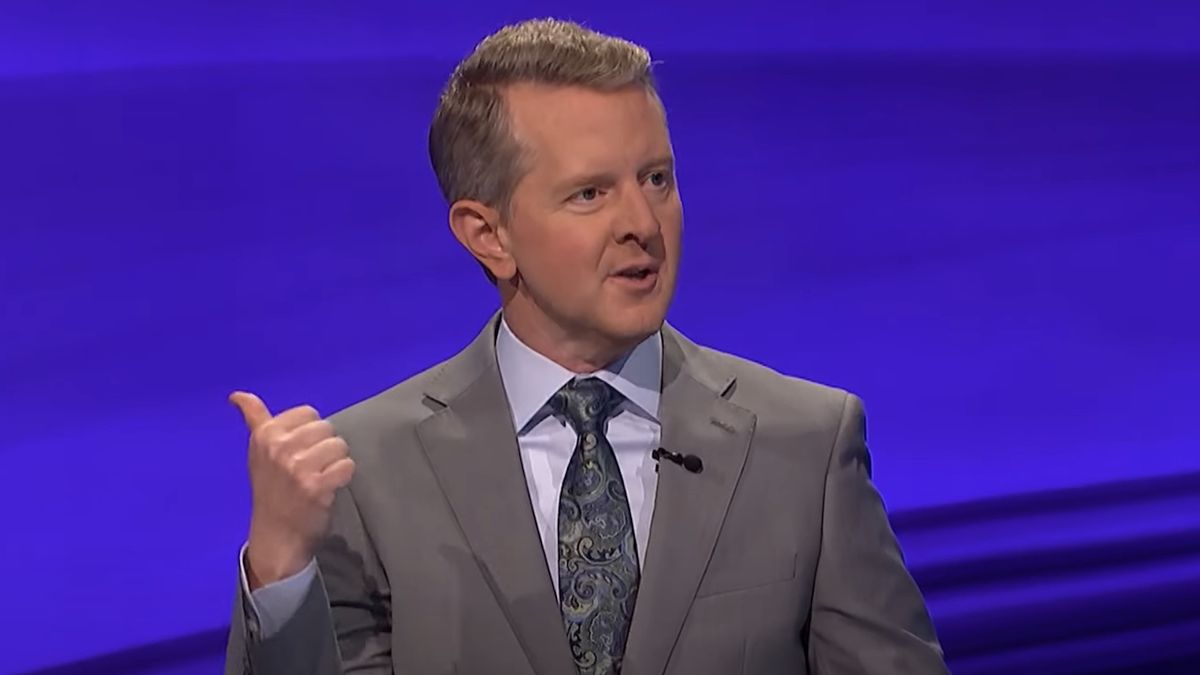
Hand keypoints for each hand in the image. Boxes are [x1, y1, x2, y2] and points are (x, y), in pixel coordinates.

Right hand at [230, 391, 355, 588]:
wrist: (275, 535)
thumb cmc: (270, 490)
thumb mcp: (257, 451)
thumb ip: (254, 419)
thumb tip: (236, 395)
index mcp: (265, 435)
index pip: (308, 413)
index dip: (310, 433)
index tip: (297, 452)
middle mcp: (279, 448)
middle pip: (326, 428)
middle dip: (324, 447)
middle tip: (310, 468)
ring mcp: (297, 467)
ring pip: (340, 445)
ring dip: (335, 463)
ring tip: (320, 478)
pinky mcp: (316, 486)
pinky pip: (347, 466)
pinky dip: (343, 477)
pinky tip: (328, 488)